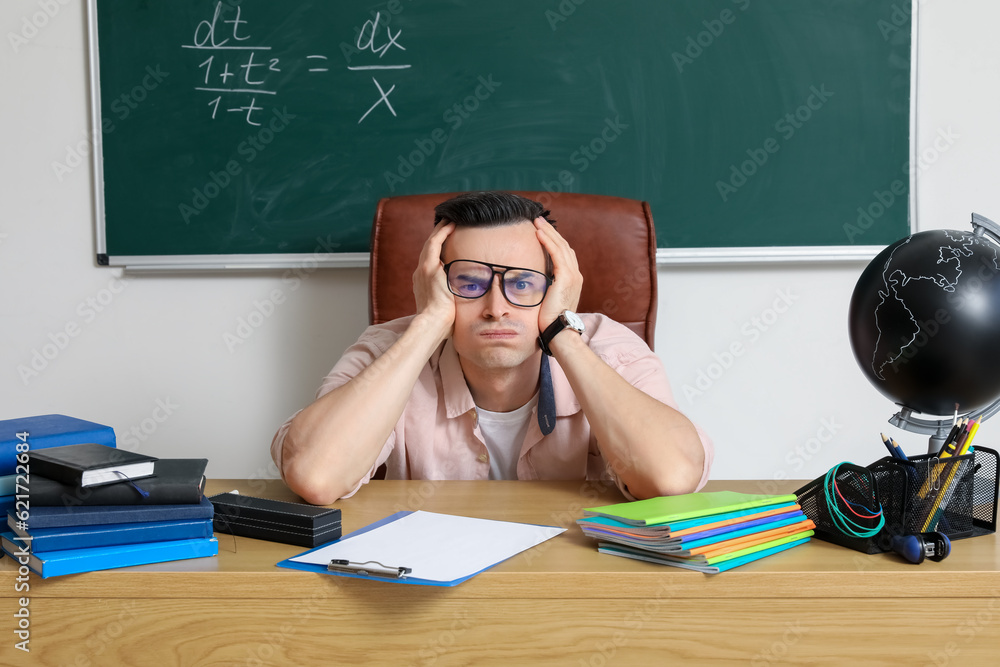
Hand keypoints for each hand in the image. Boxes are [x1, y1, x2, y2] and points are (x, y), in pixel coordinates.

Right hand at [412, 222, 455, 338]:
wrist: (433, 324)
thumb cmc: (443, 323)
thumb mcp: (450, 309)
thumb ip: (457, 301)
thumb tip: (473, 303)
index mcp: (424, 284)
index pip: (431, 262)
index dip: (438, 251)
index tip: (446, 243)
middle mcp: (420, 274)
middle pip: (428, 250)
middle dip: (437, 236)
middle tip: (446, 225)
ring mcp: (423, 270)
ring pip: (431, 243)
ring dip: (440, 230)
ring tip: (449, 220)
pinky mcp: (428, 268)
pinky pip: (434, 244)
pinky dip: (442, 233)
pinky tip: (450, 224)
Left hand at [534, 217, 581, 330]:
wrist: (559, 331)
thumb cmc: (551, 321)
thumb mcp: (548, 301)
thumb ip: (545, 290)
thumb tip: (532, 286)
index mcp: (572, 280)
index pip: (564, 254)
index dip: (554, 241)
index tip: (542, 232)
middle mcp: (575, 275)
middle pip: (564, 246)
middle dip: (551, 232)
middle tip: (539, 221)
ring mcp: (572, 275)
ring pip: (561, 246)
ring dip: (548, 232)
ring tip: (537, 222)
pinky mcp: (566, 277)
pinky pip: (556, 253)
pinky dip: (548, 241)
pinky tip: (538, 233)